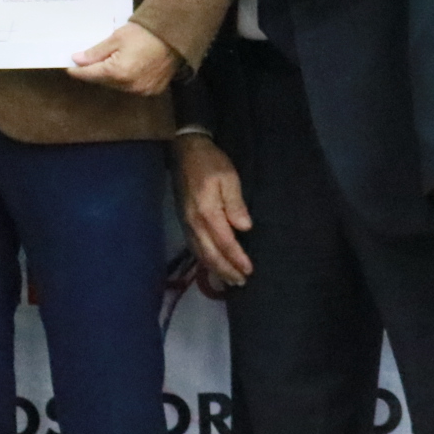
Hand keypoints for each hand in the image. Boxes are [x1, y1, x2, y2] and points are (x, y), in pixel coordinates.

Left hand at [67, 21, 182, 95]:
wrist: (175, 35)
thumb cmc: (144, 32)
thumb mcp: (116, 38)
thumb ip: (95, 52)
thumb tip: (76, 60)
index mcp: (118, 72)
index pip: (90, 74)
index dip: (78, 70)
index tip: (68, 66)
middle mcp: (129, 86)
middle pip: (103, 82)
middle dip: (94, 72)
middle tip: (87, 62)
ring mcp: (142, 91)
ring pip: (117, 86)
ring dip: (110, 77)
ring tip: (107, 63)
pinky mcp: (152, 91)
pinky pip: (131, 88)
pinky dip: (125, 80)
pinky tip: (125, 68)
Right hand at [175, 134, 252, 285]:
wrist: (185, 151)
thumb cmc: (210, 162)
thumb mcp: (228, 177)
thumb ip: (235, 203)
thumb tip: (244, 228)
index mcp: (207, 212)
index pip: (225, 243)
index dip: (237, 259)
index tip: (249, 270)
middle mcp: (194, 223)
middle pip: (210, 254)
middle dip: (226, 270)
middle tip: (241, 282)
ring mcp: (187, 223)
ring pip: (200, 254)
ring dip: (215, 269)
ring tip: (229, 279)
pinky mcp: (184, 222)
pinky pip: (194, 247)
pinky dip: (204, 260)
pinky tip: (212, 265)